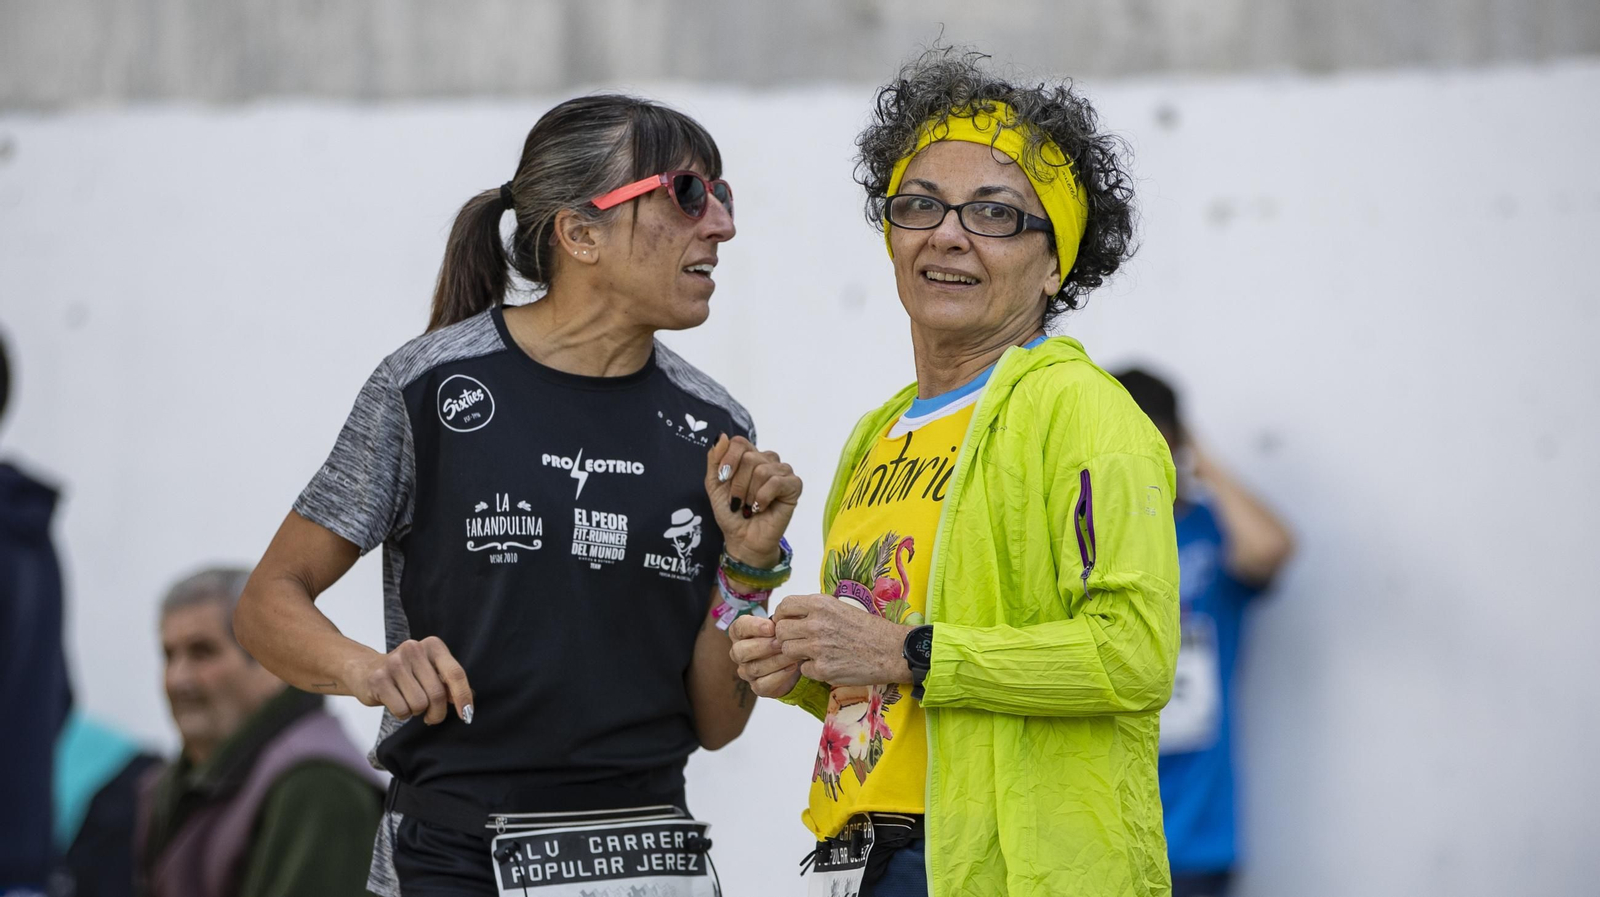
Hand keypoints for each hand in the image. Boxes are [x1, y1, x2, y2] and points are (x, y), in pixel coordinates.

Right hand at [349, 636, 473, 724]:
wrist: (365, 669)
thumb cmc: (405, 674)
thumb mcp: (430, 671)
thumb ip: (449, 683)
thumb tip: (468, 702)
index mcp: (433, 645)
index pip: (455, 673)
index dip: (463, 697)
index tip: (467, 715)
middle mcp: (414, 649)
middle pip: (438, 694)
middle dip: (437, 712)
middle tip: (431, 716)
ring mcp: (394, 663)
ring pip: (420, 704)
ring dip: (417, 711)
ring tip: (408, 701)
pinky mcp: (379, 680)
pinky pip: (401, 710)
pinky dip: (402, 714)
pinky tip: (395, 702)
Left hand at [705, 434, 801, 567]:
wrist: (742, 539)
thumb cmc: (730, 513)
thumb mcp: (714, 485)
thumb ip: (714, 459)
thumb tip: (721, 435)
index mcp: (749, 456)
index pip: (739, 442)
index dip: (728, 460)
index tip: (723, 479)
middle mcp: (767, 460)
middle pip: (750, 457)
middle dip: (738, 484)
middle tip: (738, 501)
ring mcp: (782, 471)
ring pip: (762, 470)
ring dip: (750, 494)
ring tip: (750, 507)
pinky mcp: (794, 486)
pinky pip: (777, 482)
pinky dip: (763, 497)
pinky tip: (761, 507)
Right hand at [728, 615, 801, 696]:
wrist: (797, 659)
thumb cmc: (785, 636)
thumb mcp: (784, 624)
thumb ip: (782, 620)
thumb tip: (785, 619)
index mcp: (740, 633)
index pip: (739, 627)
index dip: (754, 627)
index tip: (772, 627)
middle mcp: (739, 652)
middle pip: (740, 651)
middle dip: (763, 646)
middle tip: (781, 643)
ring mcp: (746, 671)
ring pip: (753, 668)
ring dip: (775, 661)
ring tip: (792, 655)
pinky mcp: (757, 687)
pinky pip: (762, 685)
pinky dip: (779, 676)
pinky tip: (792, 667)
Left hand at [773, 594, 911, 685]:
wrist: (892, 651)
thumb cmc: (870, 629)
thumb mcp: (842, 607)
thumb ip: (817, 610)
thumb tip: (793, 616)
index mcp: (820, 604)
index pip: (785, 606)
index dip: (782, 615)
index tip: (786, 622)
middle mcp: (816, 624)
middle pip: (780, 631)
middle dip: (786, 637)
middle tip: (798, 641)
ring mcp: (817, 648)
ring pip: (787, 651)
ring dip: (797, 653)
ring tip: (813, 652)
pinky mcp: (823, 669)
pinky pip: (803, 669)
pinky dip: (812, 669)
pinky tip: (827, 664)